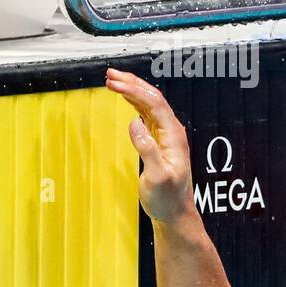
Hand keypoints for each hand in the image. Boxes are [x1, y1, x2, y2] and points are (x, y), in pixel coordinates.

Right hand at [105, 68, 194, 224]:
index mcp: (174, 137)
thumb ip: (147, 149)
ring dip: (133, 90)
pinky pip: (148, 115)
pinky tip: (126, 97)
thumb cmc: (167, 198)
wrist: (174, 212)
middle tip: (110, 74)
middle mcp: (172, 133)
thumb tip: (135, 123)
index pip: (155, 104)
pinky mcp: (159, 142)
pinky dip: (135, 103)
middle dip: (133, 83)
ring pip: (150, 105)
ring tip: (114, 80)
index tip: (114, 82)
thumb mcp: (156, 176)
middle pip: (154, 99)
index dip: (134, 89)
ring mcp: (166, 136)